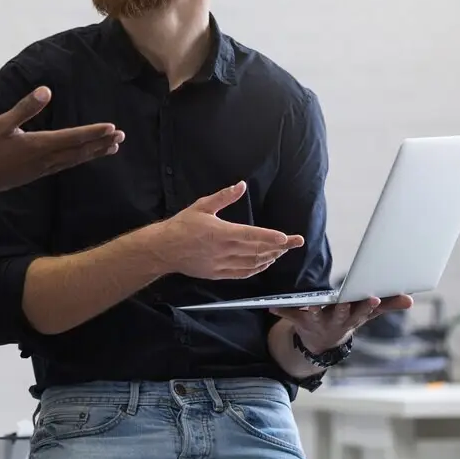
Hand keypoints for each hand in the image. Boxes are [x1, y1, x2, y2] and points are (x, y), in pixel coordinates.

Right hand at [0, 86, 124, 200]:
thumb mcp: (2, 124)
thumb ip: (25, 108)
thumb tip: (46, 90)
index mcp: (38, 146)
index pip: (73, 138)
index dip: (93, 133)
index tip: (112, 128)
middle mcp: (44, 160)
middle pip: (79, 151)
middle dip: (100, 143)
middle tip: (121, 137)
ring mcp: (41, 169)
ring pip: (74, 160)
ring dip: (94, 152)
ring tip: (112, 147)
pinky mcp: (36, 174)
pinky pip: (64, 165)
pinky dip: (79, 160)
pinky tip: (83, 157)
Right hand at [151, 182, 304, 279]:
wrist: (164, 249)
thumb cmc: (182, 225)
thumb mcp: (202, 206)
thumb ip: (224, 197)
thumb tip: (241, 185)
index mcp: (222, 232)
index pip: (252, 235)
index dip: (271, 237)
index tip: (287, 238)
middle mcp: (224, 250)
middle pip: (257, 250)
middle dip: (279, 247)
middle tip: (295, 243)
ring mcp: (222, 264)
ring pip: (252, 263)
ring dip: (270, 257)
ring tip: (282, 251)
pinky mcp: (218, 274)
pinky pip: (242, 273)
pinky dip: (256, 269)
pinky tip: (265, 264)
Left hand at [272, 294, 414, 352]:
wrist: (321, 342)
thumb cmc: (347, 319)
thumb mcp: (366, 313)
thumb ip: (387, 305)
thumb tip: (410, 299)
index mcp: (352, 317)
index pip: (363, 311)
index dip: (368, 305)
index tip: (373, 296)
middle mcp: (336, 322)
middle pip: (341, 315)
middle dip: (344, 309)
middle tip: (345, 301)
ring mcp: (318, 322)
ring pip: (316, 316)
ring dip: (313, 311)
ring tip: (311, 307)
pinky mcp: (300, 321)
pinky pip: (289, 316)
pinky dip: (280, 311)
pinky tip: (270, 307)